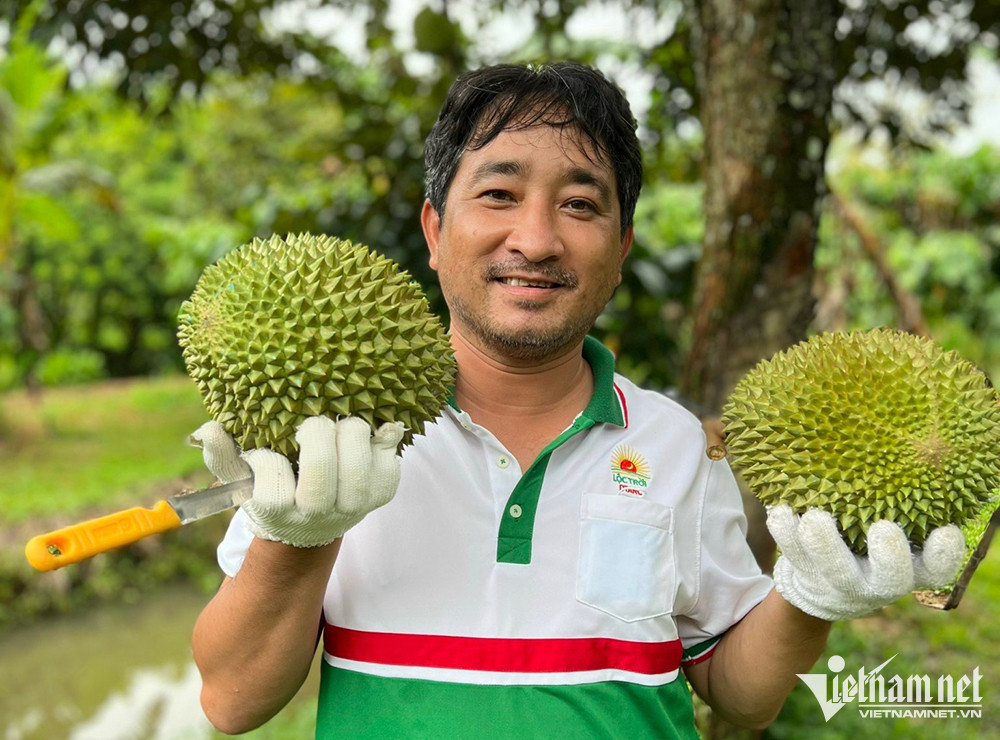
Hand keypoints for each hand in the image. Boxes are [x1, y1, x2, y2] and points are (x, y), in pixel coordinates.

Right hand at [189, 416, 404, 547]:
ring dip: (351, 435)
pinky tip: (373, 431)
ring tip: (340, 424)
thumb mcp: (240, 479)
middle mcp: (318, 515)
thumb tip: (209, 429)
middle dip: (316, 435)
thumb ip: (222, 455)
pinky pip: (389, 465)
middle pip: (321, 473)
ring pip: (358, 467)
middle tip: (311, 423)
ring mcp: (353, 507)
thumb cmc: (271, 490)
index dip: (267, 462)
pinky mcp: (381, 494)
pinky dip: (383, 442)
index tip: (264, 452)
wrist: (312, 526)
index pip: (272, 486)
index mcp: (280, 512)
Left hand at [766, 505, 965, 620]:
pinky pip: (795, 558)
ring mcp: (843, 585)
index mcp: (910, 570)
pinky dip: (786, 534)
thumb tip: (895, 443)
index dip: (946, 555)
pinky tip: (780, 511)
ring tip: (814, 518)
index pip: (938, 569)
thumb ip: (899, 504)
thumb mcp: (888, 530)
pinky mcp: (808, 579)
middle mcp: (880, 583)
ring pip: (836, 572)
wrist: (823, 587)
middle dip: (889, 557)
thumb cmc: (868, 544)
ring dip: (825, 544)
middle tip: (883, 527)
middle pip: (892, 580)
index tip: (947, 530)